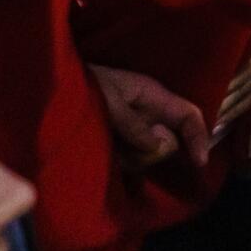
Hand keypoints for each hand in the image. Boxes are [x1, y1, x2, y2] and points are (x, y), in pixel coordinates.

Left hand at [89, 64, 208, 170]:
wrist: (51, 88)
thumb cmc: (84, 87)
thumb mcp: (110, 104)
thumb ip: (135, 126)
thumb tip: (160, 147)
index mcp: (153, 96)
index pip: (188, 115)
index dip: (198, 137)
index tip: (198, 163)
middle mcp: (148, 112)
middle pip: (168, 139)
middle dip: (152, 152)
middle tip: (125, 153)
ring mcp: (132, 125)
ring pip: (147, 151)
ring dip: (131, 157)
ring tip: (106, 150)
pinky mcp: (117, 137)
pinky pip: (129, 155)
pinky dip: (119, 159)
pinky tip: (102, 153)